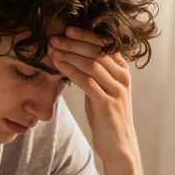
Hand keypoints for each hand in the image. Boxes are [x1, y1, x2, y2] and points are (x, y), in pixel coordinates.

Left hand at [49, 27, 140, 165]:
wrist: (118, 145)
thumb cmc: (107, 117)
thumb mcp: (102, 90)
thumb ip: (95, 74)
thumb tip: (75, 57)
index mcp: (122, 71)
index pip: (105, 45)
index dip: (86, 35)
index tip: (68, 29)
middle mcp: (122, 77)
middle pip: (97, 52)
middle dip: (74, 42)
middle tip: (54, 37)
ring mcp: (116, 90)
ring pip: (92, 64)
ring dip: (69, 54)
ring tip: (52, 48)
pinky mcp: (107, 103)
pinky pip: (87, 82)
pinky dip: (71, 71)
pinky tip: (58, 65)